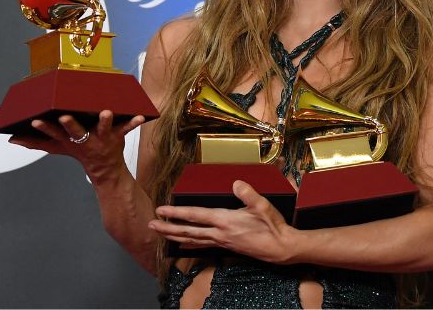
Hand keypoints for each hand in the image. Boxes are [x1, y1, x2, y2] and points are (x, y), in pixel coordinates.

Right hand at [8, 110, 144, 184]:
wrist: (105, 171)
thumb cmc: (80, 152)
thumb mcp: (57, 148)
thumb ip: (35, 143)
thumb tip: (12, 140)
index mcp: (69, 140)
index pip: (53, 134)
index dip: (44, 128)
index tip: (35, 120)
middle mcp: (84, 140)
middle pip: (76, 132)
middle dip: (70, 125)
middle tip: (65, 117)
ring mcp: (101, 139)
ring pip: (103, 129)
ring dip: (105, 121)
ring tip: (106, 112)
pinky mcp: (117, 137)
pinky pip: (126, 128)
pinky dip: (133, 123)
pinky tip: (140, 116)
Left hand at [149, 181, 298, 263]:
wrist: (282, 248)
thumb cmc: (272, 227)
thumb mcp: (262, 207)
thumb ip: (248, 194)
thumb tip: (236, 183)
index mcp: (225, 221)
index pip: (195, 216)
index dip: (176, 213)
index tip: (161, 210)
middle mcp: (219, 234)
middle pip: (188, 232)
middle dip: (168, 228)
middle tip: (151, 226)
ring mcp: (222, 242)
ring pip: (193, 240)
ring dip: (175, 237)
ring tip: (161, 234)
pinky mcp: (227, 246)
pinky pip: (203, 245)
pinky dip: (190, 244)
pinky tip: (183, 245)